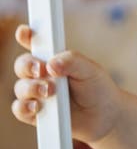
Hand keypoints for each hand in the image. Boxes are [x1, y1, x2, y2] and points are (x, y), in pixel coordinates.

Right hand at [12, 24, 122, 145]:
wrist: (105, 116)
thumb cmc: (96, 87)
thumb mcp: (90, 69)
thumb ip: (71, 61)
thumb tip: (51, 64)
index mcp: (53, 57)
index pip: (34, 43)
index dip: (26, 35)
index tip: (25, 32)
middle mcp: (41, 74)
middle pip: (22, 65)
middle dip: (27, 66)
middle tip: (40, 70)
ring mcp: (37, 94)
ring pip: (20, 88)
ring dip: (31, 88)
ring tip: (49, 91)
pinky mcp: (35, 113)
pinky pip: (20, 109)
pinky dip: (25, 107)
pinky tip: (37, 107)